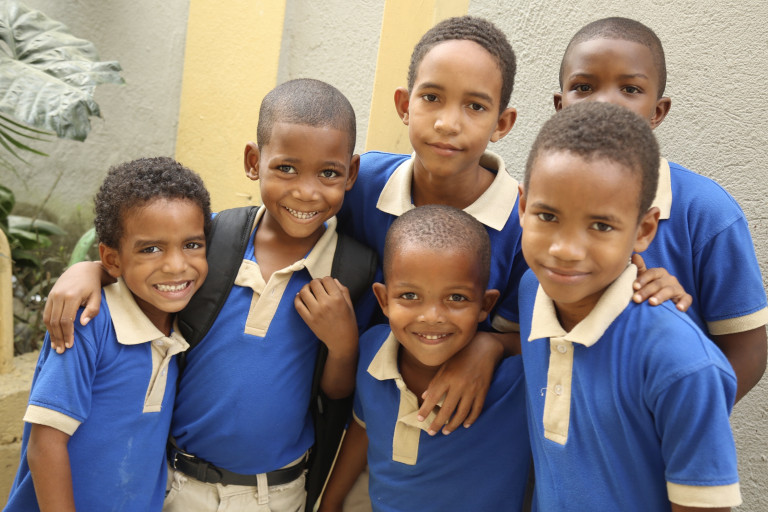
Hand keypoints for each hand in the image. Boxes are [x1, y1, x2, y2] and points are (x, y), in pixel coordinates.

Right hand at [43, 261, 107, 352]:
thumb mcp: (97, 297)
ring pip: (48, 319)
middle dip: (58, 338)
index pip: (66, 320)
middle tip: (61, 351)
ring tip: (56, 346)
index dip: (67, 334)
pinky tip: (52, 335)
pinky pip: (46, 314)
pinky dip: (48, 326)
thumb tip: (82, 324)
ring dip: (51, 334)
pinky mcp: (49, 296)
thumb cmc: (93, 286)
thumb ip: (92, 311)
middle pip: (55, 322)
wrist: (82, 270)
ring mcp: (52, 296)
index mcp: (72, 296)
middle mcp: (59, 296)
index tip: (70, 345)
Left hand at [295, 277, 358, 398]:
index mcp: (338, 298)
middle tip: (318, 287)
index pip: (327, 279)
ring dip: (306, 288)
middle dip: (316, 283)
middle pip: (314, 283)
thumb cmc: (348, 322)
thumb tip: (333, 280)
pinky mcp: (308, 319)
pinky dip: (297, 298)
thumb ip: (343, 290)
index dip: (326, 280)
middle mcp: (326, 304)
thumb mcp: (350, 304)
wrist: (342, 341)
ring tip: (309, 291)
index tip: (327, 284)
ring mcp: (316, 312)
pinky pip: (298, 304)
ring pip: (304, 291)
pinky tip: (301, 297)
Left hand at [418, 331, 503, 434]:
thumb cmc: (461, 355)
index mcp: (447, 377)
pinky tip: (464, 425)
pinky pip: (476, 409)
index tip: (419, 419)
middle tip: (431, 432)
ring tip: (446, 431)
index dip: (425, 409)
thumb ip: (435, 381)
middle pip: (447, 409)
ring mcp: (472, 389)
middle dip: (437, 423)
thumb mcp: (445, 365)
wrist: (484, 348)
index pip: (433, 397)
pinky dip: (470, 419)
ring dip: (453, 424)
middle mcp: (459, 385)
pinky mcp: (483, 391)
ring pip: (462, 413)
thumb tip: (424, 396)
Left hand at [632, 254, 691, 311]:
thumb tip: (635, 255)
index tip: (634, 287)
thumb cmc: (651, 288)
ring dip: (660, 296)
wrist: (664, 302)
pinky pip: (686, 299)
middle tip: (636, 299)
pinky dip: (683, 303)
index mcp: (659, 273)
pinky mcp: (685, 298)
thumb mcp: (644, 279)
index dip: (642, 279)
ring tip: (651, 302)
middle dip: (646, 291)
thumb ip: (639, 268)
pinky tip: (678, 308)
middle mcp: (669, 278)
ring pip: (669, 291)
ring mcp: (678, 288)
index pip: (651, 273)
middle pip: (658, 283)